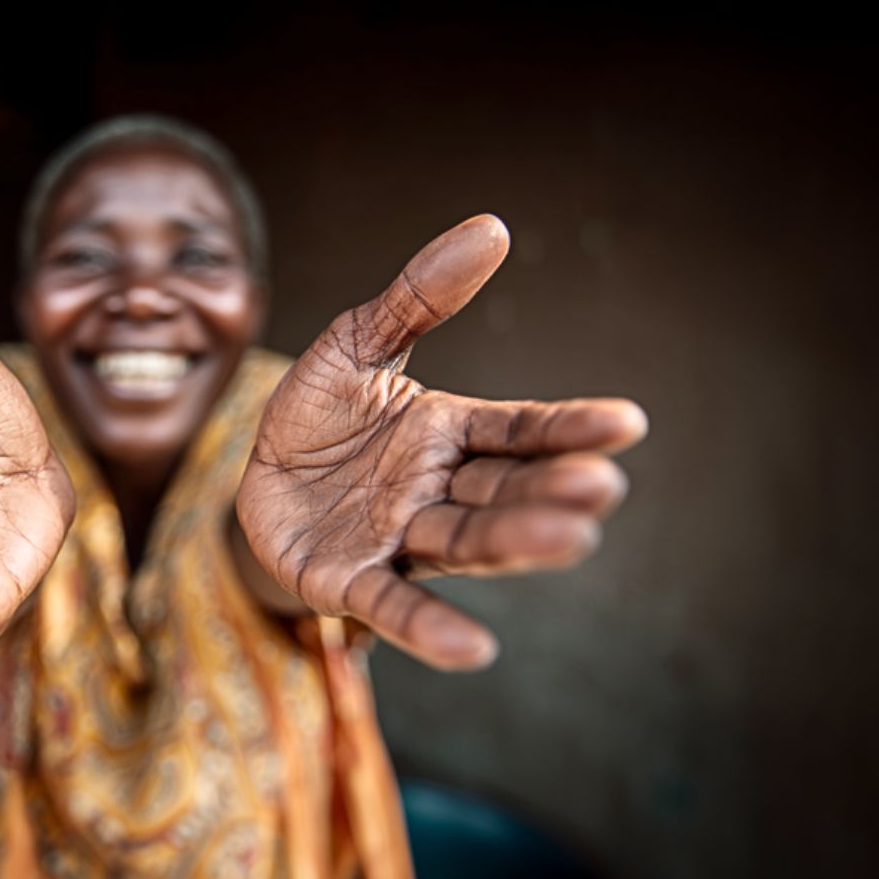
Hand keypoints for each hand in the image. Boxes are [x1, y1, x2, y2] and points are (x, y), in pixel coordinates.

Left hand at [234, 215, 645, 667]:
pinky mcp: (352, 583)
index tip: (627, 424)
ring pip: (466, 545)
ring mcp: (401, 542)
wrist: (251, 479)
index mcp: (452, 433)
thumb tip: (492, 228)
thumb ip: (418, 297)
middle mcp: (440, 492)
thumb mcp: (355, 344)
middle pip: (504, 494)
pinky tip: (476, 650)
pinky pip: (396, 607)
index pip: (520, 430)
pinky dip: (432, 629)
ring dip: (514, 547)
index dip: (568, 429)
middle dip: (551, 493)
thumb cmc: (317, 416)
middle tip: (601, 490)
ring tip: (568, 542)